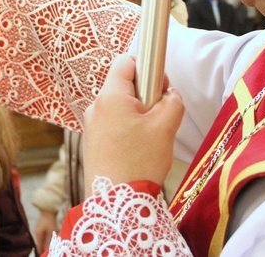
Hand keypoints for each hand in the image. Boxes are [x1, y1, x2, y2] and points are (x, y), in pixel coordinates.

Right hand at [33, 210, 58, 253]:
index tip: (44, 255)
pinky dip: (44, 240)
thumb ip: (48, 241)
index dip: (41, 252)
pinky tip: (48, 242)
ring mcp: (37, 230)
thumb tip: (46, 250)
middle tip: (47, 253)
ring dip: (43, 244)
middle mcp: (36, 233)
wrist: (48, 209)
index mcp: (37, 234)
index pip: (38, 246)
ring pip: (40, 240)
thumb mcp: (51, 231)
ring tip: (48, 248)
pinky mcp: (39, 228)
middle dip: (42, 248)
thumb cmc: (50, 220)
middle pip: (39, 243)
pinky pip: (41, 236)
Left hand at [82, 54, 183, 194]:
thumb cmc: (140, 162)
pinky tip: (137, 149)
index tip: (160, 86)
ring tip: (149, 139)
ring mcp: (91, 124)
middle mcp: (96, 106)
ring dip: (138, 114)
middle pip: (124, 85)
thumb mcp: (165, 126)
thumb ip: (173, 100)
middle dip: (145, 95)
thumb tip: (169, 94)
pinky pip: (113, 123)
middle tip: (158, 118)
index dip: (147, 66)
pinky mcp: (92, 141)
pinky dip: (128, 129)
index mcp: (111, 96)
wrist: (116, 202)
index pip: (126, 61)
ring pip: (120, 106)